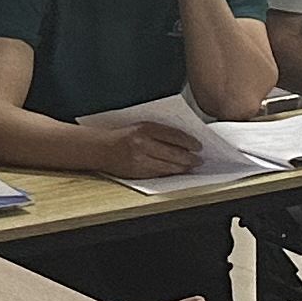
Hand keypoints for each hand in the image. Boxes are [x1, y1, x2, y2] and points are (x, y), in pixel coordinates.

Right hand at [89, 118, 205, 177]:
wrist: (101, 148)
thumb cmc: (122, 136)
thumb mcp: (141, 126)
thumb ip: (160, 132)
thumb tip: (184, 139)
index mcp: (145, 129)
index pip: (174, 135)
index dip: (190, 142)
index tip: (199, 145)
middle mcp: (142, 144)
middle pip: (174, 153)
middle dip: (190, 158)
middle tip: (200, 159)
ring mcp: (139, 160)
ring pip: (168, 166)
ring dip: (183, 167)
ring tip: (191, 166)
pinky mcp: (137, 172)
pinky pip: (159, 174)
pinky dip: (170, 173)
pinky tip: (177, 171)